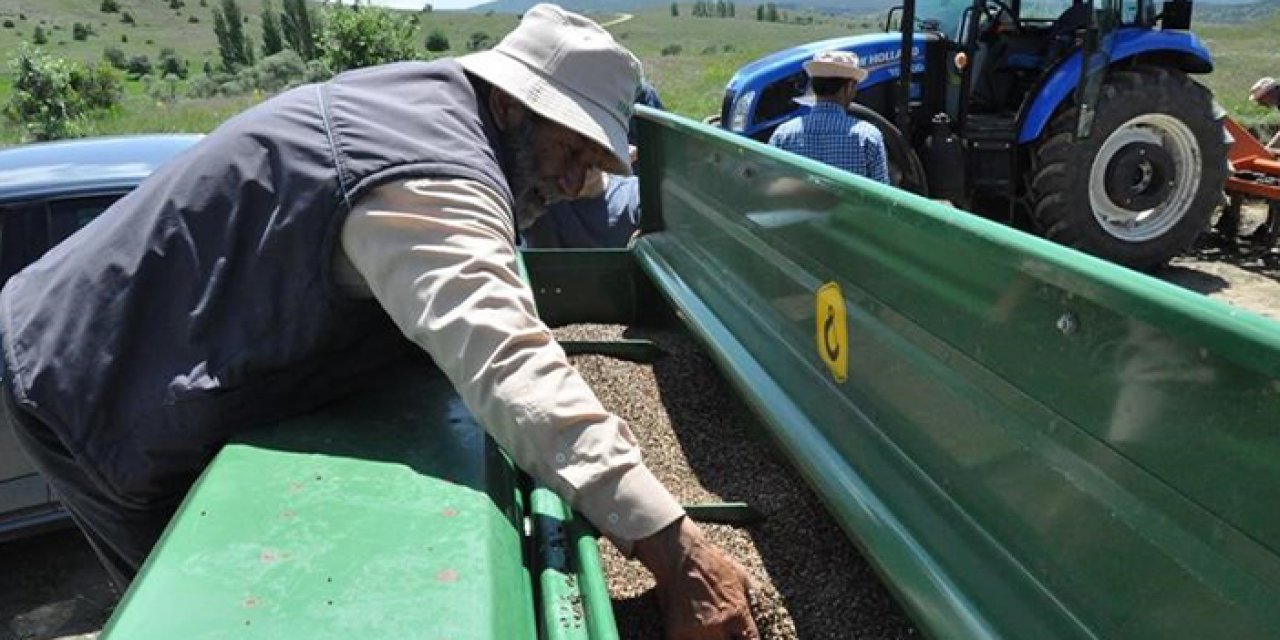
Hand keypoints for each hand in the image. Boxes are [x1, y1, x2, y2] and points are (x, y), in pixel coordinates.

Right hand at [633, 516, 759, 639]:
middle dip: (728, 639)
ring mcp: (696, 631)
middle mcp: (719, 625)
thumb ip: (751, 599)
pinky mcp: (677, 632)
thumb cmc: (711, 562)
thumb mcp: (741, 576)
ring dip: (710, 639)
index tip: (743, 637)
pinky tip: (693, 631)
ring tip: (707, 629)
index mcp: (738, 612)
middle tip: (725, 632)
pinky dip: (690, 639)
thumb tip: (762, 613)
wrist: (680, 555)